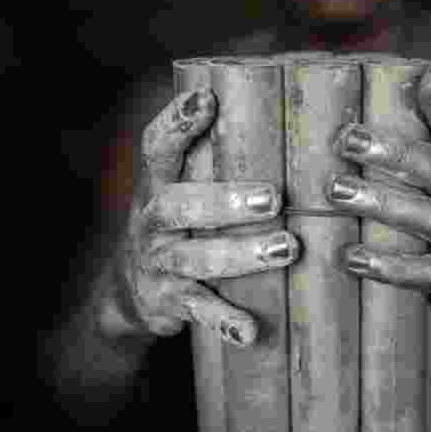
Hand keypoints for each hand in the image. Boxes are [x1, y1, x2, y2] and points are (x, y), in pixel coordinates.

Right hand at [106, 89, 298, 346]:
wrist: (131, 290)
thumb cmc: (184, 223)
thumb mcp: (186, 186)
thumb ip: (221, 157)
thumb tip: (299, 118)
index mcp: (159, 183)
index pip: (157, 146)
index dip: (176, 122)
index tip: (206, 100)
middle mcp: (152, 220)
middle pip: (179, 205)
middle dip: (226, 200)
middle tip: (273, 198)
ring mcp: (159, 263)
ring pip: (196, 258)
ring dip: (241, 254)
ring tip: (287, 249)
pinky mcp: (168, 301)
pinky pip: (197, 312)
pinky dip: (224, 321)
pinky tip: (250, 331)